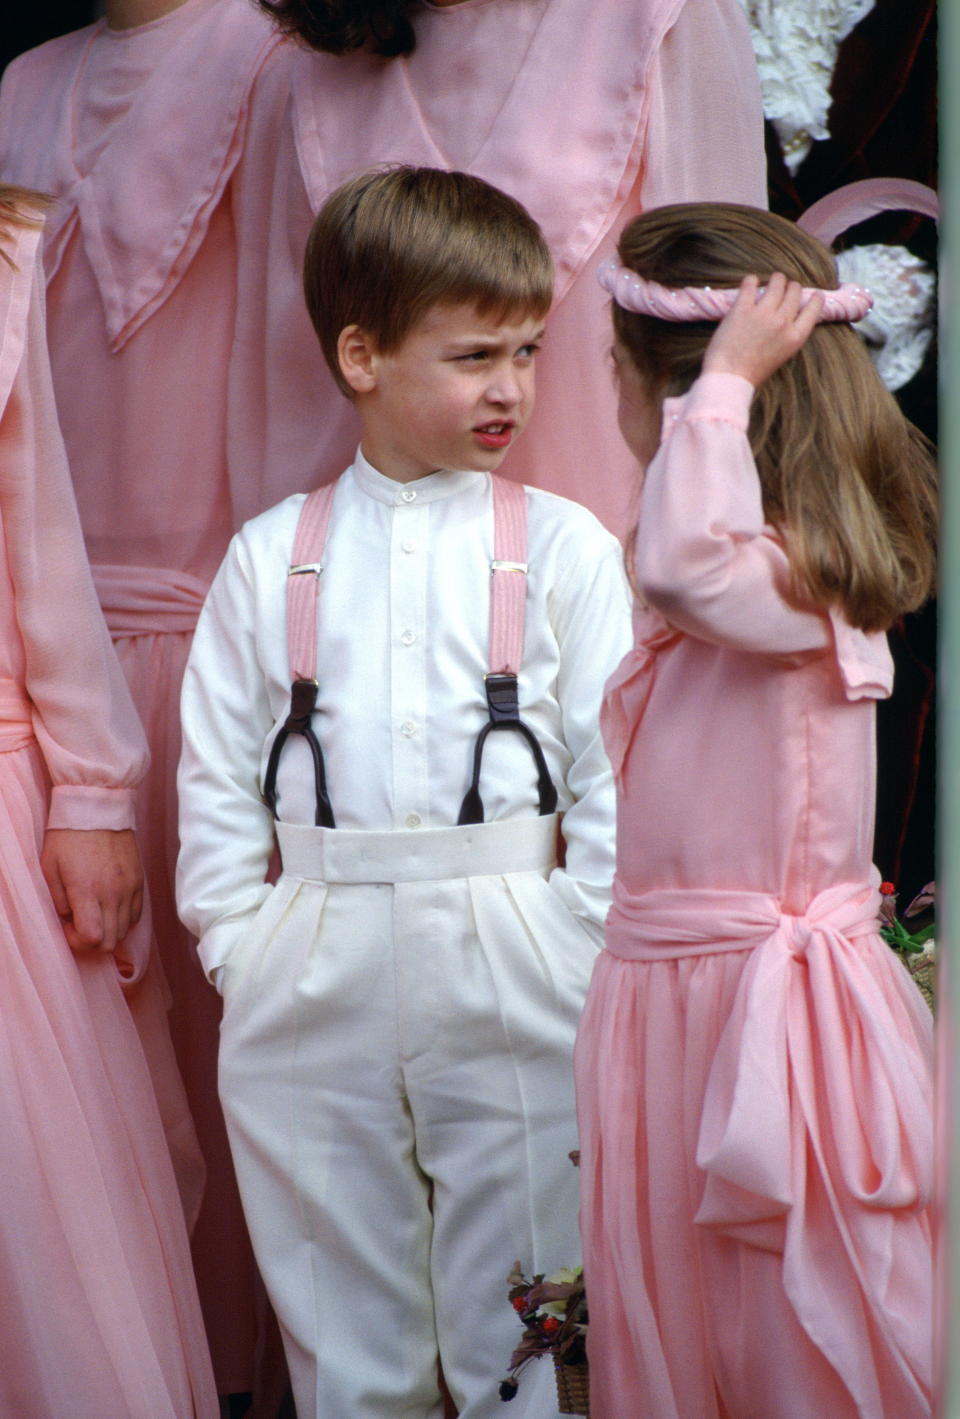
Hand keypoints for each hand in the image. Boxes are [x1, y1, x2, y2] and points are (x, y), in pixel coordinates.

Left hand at [40, 828, 143, 954]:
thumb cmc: (68, 836)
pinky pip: (136, 914)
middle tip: (79, 923)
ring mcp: (129, 887)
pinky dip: (124, 919)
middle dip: (92, 942)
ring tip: (95, 914)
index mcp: (87, 890)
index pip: (92, 938)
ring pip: (125, 930)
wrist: (98, 808)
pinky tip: (110, 907)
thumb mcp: (49, 867)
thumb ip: (58, 899)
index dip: (78, 941)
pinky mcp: (139, 880)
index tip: (68, 926)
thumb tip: (69, 918)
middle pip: (111, 941)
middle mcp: (112, 893)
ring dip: (108, 931)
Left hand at [702, 273, 823, 387]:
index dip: (815, 299)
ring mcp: (763, 313)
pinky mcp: (742, 308)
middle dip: (791, 287)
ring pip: (777, 282)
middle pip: (794, 291)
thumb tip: (789, 317)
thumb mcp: (782, 356)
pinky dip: (751, 280)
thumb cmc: (753, 373)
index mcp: (795, 337)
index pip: (814, 309)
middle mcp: (783, 322)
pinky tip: (750, 282)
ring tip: (772, 280)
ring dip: (776, 279)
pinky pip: (750, 283)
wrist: (729, 379)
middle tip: (784, 288)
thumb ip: (788, 336)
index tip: (815, 295)